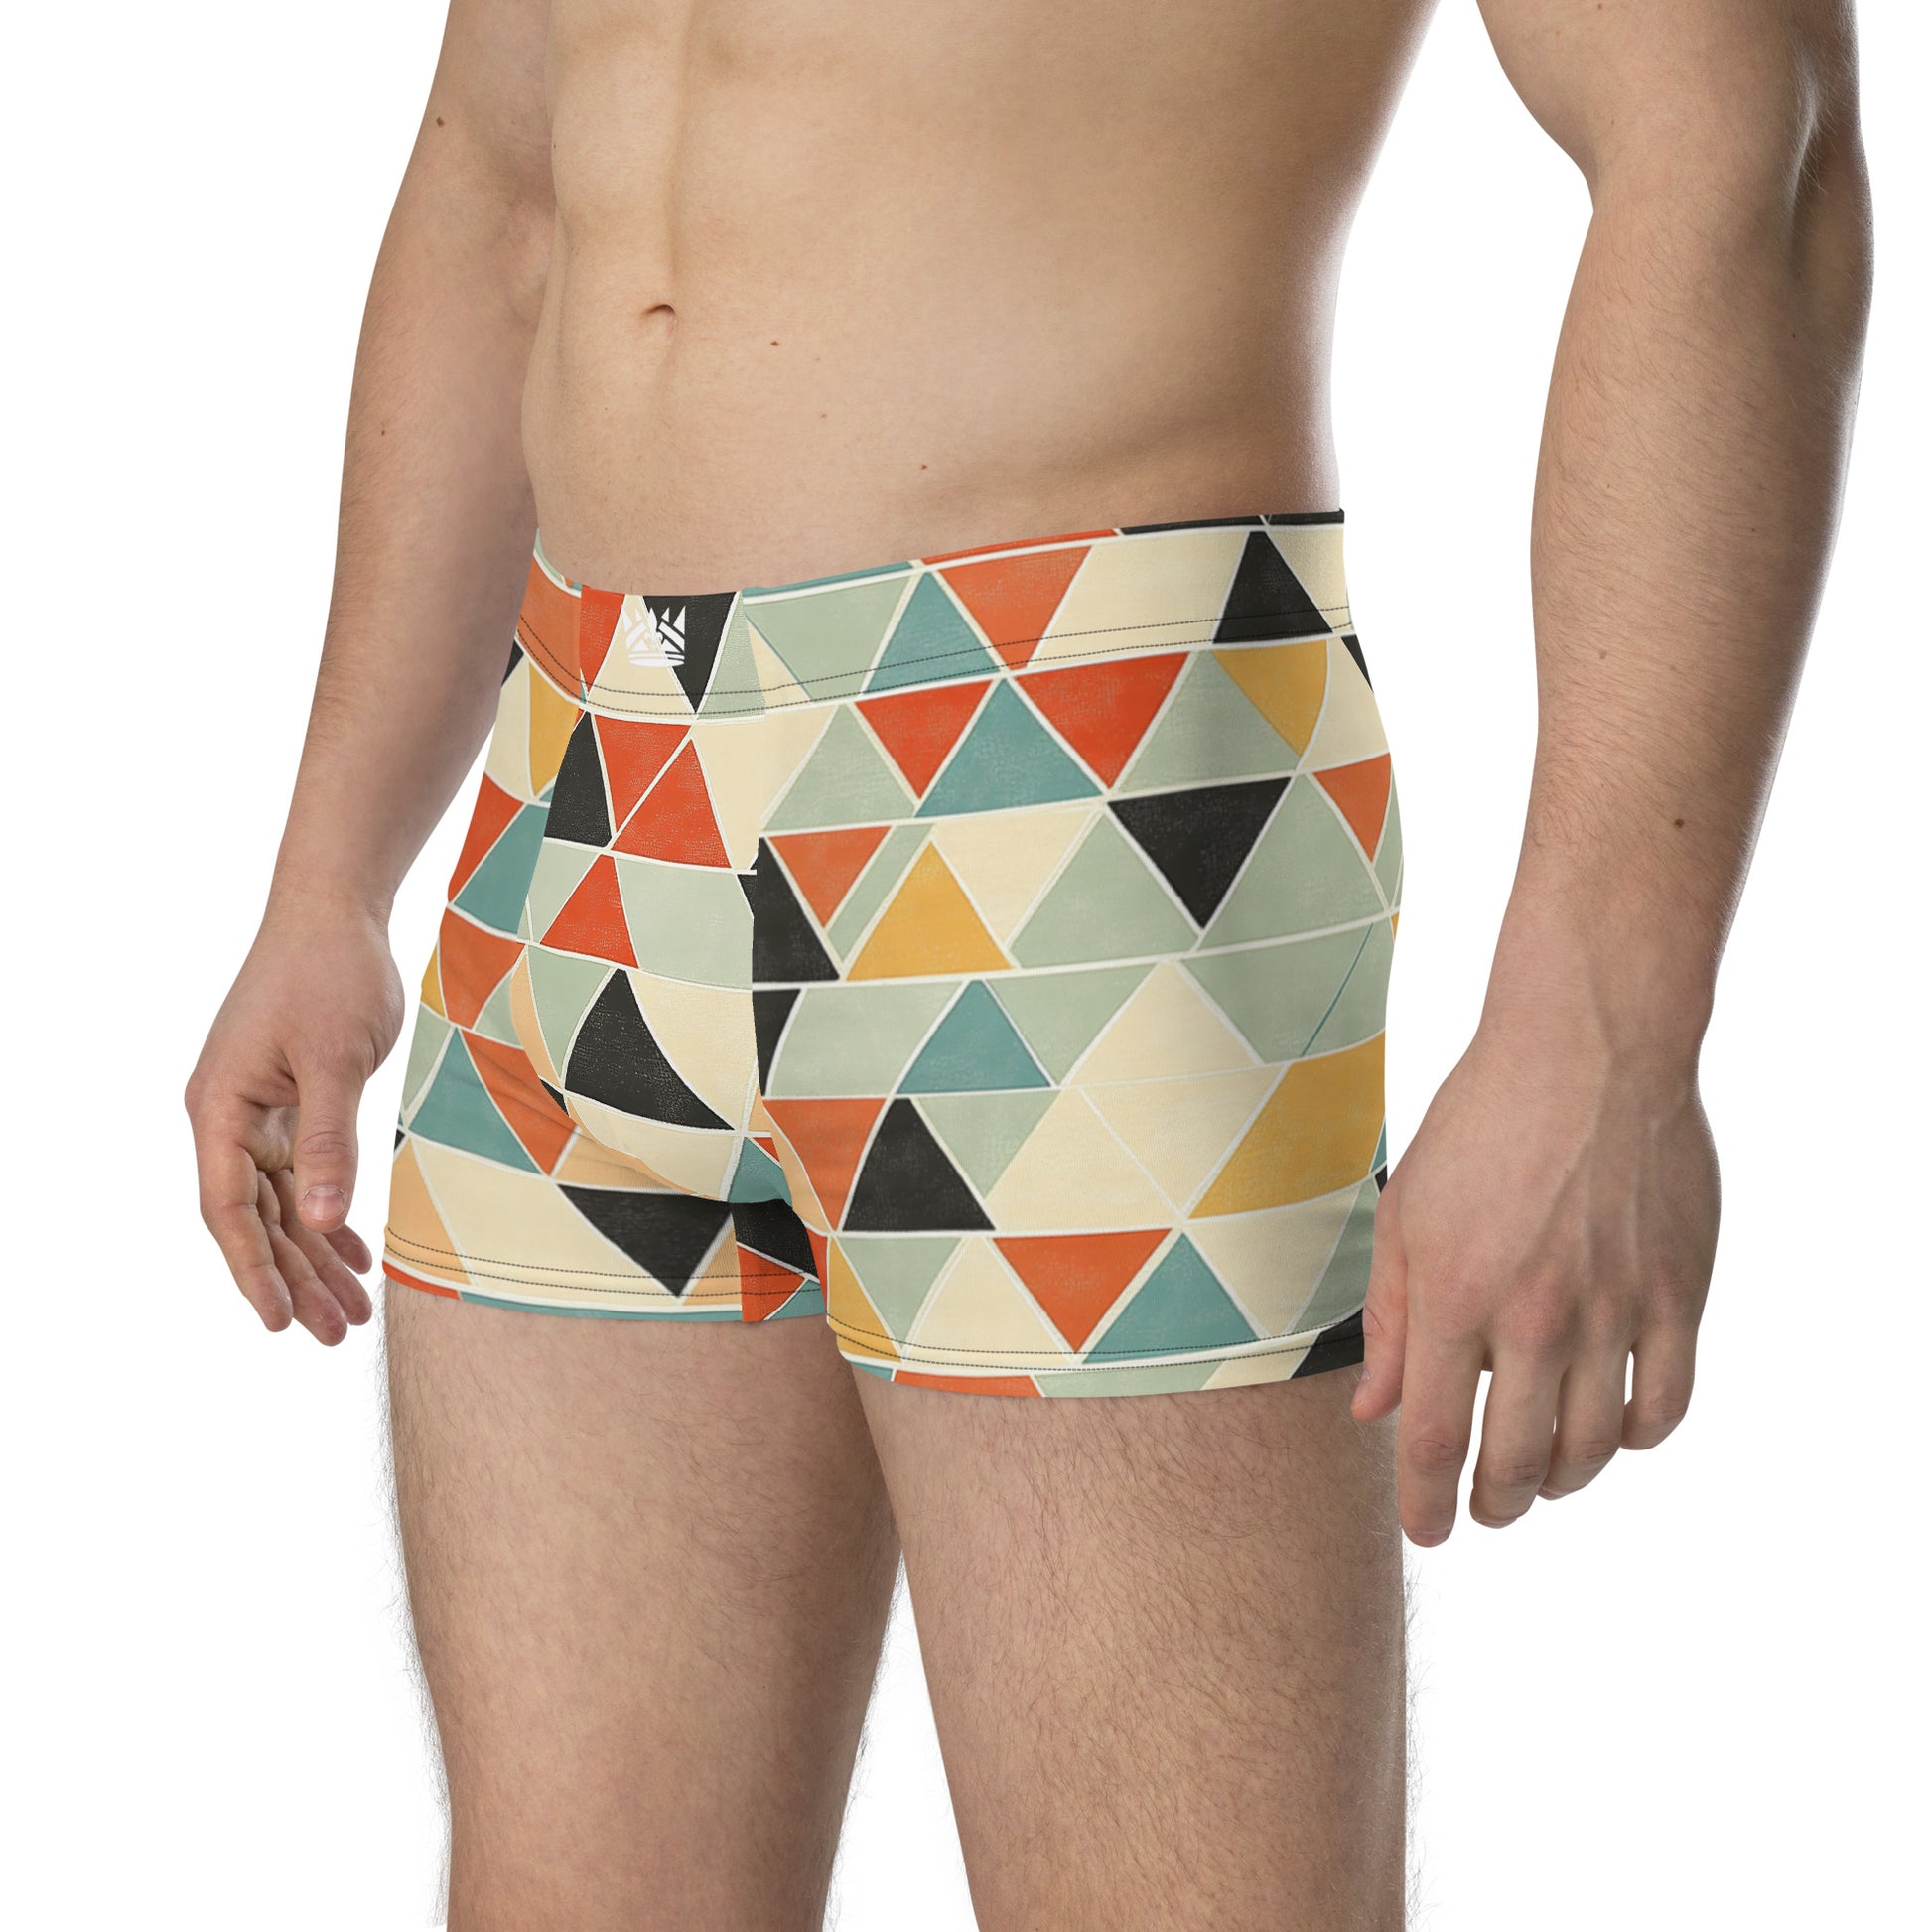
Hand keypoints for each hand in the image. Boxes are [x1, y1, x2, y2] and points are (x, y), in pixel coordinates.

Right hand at [186, 899, 405, 1343]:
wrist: (334, 913)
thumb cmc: (330, 974)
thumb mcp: (336, 1059)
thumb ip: (329, 1139)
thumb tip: (318, 1219)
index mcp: (220, 1110)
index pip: (230, 1212)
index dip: (254, 1273)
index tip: (279, 1325)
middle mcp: (228, 1118)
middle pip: (257, 1220)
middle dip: (296, 1280)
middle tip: (336, 1335)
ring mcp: (256, 1112)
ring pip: (282, 1205)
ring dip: (315, 1257)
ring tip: (351, 1311)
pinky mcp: (289, 1103)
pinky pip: (302, 1176)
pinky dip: (328, 1215)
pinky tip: (352, 1253)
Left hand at [1352, 1005, 1718, 1543]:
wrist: (1587, 1051)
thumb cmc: (1481, 1124)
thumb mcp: (1406, 1215)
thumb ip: (1392, 1322)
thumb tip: (1375, 1412)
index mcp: (1456, 1297)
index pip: (1436, 1440)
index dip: (1426, 1503)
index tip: (1427, 1533)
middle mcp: (1536, 1316)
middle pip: (1517, 1462)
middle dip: (1492, 1503)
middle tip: (1482, 1508)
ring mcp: (1615, 1309)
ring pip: (1595, 1448)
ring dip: (1562, 1481)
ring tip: (1541, 1478)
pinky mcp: (1677, 1293)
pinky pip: (1665, 1403)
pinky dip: (1637, 1438)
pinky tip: (1613, 1432)